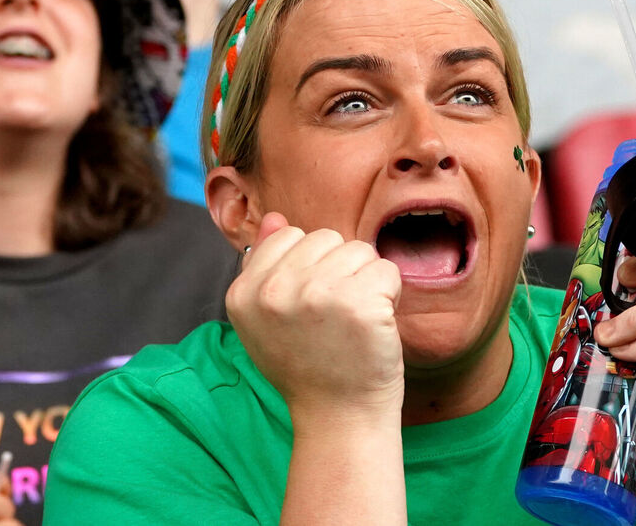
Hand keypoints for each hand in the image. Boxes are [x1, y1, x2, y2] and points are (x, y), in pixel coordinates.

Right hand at [226, 213, 404, 419]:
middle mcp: (274, 290)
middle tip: (335, 319)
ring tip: (354, 322)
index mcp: (244, 292)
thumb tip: (276, 217)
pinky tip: (374, 327)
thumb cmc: (309, 366)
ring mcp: (316, 294)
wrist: (340, 418)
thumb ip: (267, 266)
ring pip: (359, 250)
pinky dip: (391, 295)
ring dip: (366, 281)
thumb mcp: (269, 319)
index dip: (310, 267)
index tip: (311, 309)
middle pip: (326, 238)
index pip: (289, 236)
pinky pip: (387, 270)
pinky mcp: (358, 303)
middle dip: (340, 270)